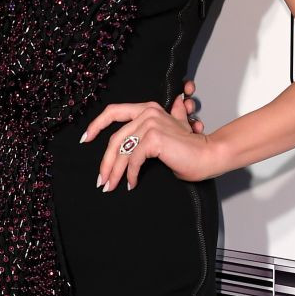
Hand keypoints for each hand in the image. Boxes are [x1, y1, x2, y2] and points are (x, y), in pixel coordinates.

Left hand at [81, 80, 215, 191]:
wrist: (208, 155)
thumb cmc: (190, 149)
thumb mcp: (167, 135)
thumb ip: (152, 130)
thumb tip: (132, 140)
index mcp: (148, 109)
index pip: (114, 111)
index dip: (96, 125)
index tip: (86, 139)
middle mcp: (148, 113)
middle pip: (115, 139)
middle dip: (105, 162)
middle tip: (101, 180)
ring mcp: (151, 124)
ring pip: (122, 151)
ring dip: (114, 172)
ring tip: (111, 186)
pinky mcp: (155, 138)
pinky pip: (134, 159)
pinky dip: (130, 174)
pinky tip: (131, 184)